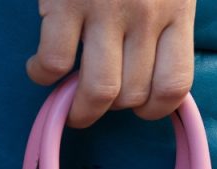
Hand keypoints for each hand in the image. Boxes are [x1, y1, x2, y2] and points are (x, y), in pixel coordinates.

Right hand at [27, 0, 196, 127]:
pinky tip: (39, 68)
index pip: (174, 86)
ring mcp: (105, 8)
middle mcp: (146, 14)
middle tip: (96, 101)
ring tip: (67, 106)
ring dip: (80, 109)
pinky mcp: (65, 2)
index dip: (154, 109)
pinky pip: (55, 63)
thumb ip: (166, 17)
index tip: (139, 107)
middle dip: (112, 107)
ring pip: (99, 90)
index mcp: (177, 9)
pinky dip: (42, 75)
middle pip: (133, 94)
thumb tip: (149, 69)